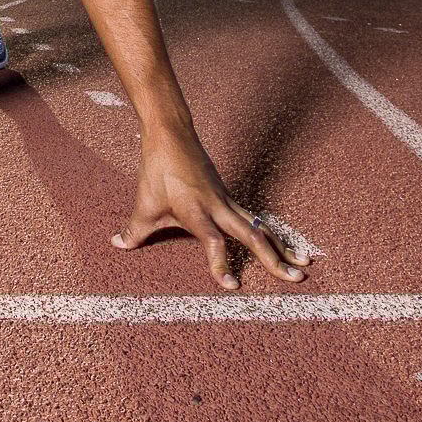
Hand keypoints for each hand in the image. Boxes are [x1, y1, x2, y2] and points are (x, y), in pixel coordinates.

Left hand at [110, 137, 307, 288]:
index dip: (220, 263)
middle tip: (295, 280)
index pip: (213, 242)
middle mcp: (218, 207)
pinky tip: (285, 247)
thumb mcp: (144, 203)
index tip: (231, 286)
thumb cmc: (158, 170)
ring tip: (304, 265)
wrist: (171, 135)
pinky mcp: (230, 196)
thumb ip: (135, 230)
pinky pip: (255, 218)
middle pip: (252, 235)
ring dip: (282, 246)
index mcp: (197, 211)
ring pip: (260, 226)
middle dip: (274, 259)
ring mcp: (228, 200)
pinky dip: (271, 234)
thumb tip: (117, 245)